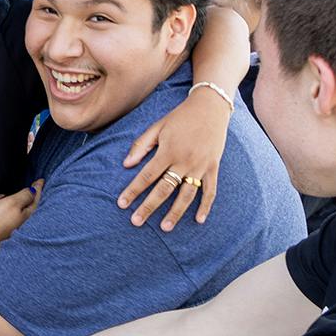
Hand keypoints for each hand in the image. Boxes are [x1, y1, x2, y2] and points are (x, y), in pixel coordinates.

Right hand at [0, 181, 40, 244]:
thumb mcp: (13, 203)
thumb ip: (24, 196)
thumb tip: (33, 190)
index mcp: (27, 213)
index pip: (35, 198)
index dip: (38, 188)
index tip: (41, 180)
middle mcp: (23, 220)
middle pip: (32, 205)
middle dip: (34, 195)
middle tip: (37, 186)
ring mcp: (15, 225)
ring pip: (25, 210)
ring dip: (27, 201)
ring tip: (28, 195)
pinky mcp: (6, 227)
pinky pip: (17, 214)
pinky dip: (19, 208)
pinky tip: (15, 208)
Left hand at [118, 90, 229, 229]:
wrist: (210, 107)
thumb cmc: (179, 117)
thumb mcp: (157, 126)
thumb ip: (141, 145)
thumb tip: (126, 164)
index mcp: (168, 151)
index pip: (147, 175)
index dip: (133, 190)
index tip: (122, 204)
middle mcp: (184, 161)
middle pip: (164, 189)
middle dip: (149, 207)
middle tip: (136, 222)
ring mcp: (200, 166)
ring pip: (187, 195)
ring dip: (175, 212)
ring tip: (165, 227)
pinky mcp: (213, 167)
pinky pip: (210, 191)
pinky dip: (206, 206)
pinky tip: (198, 220)